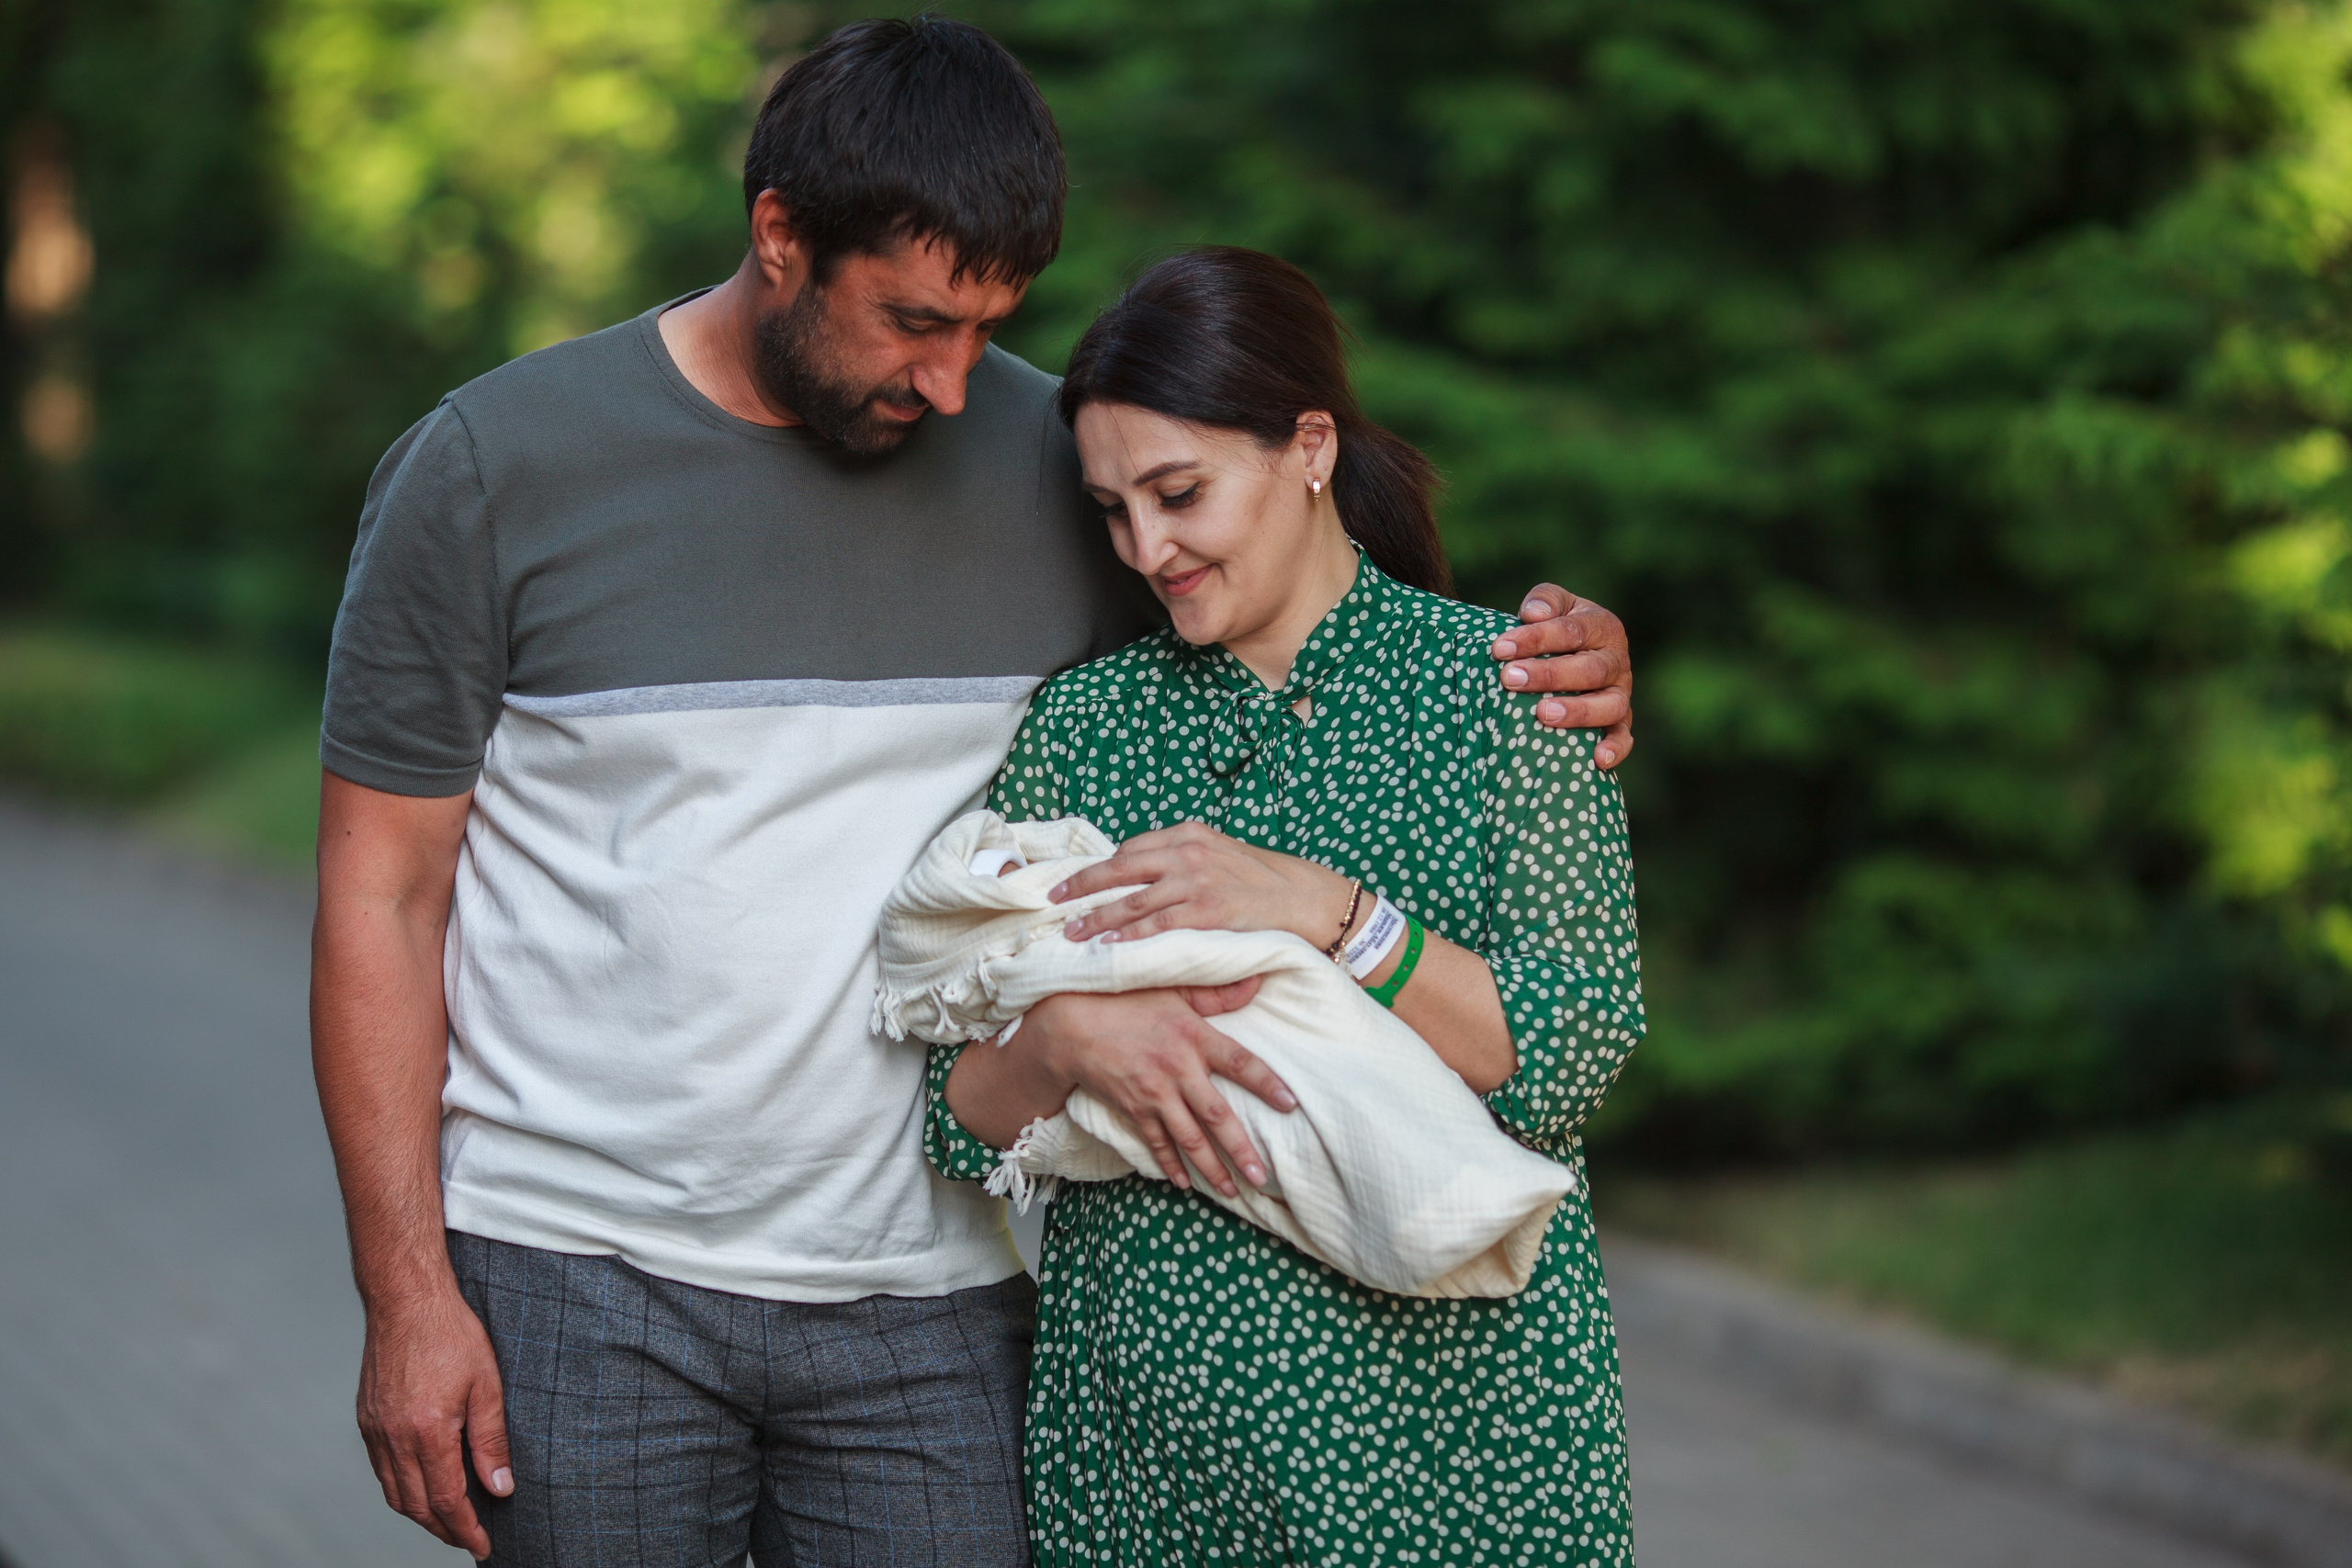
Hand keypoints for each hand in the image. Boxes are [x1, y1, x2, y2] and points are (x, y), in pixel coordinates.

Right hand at [357, 1286, 512, 1558]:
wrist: (405, 1299)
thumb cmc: (451, 1334)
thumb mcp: (487, 1385)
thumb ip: (492, 1441)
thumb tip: (500, 1488)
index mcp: (427, 1432)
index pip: (447, 1500)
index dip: (466, 1529)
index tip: (482, 1546)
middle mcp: (393, 1438)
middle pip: (416, 1505)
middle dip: (444, 1530)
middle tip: (468, 1539)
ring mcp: (375, 1430)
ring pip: (394, 1493)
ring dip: (421, 1514)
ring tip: (449, 1520)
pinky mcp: (367, 1419)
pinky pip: (382, 1470)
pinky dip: (402, 1489)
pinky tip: (422, 1485)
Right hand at [1024, 986, 1295, 1197]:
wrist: (1071, 1024)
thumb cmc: (1125, 1000)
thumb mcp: (1173, 988)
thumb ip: (1217, 992)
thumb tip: (1258, 980)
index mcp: (1193, 1036)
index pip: (1240, 1062)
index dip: (1267, 1083)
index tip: (1290, 1104)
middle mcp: (1177, 1069)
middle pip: (1217, 1117)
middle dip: (1242, 1151)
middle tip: (1263, 1178)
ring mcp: (1154, 1094)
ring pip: (1189, 1139)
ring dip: (1212, 1169)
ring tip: (1233, 1191)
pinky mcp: (1133, 1109)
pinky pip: (1156, 1143)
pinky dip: (1171, 1165)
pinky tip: (1185, 1184)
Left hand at [1054, 821, 1352, 946]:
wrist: (1307, 898)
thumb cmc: (1265, 881)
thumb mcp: (1222, 855)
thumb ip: (1186, 860)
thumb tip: (1148, 875)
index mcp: (1190, 833)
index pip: (1132, 848)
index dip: (1101, 868)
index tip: (1078, 883)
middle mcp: (1188, 851)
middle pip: (1120, 867)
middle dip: (1082, 884)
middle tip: (1053, 900)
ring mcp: (1196, 880)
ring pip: (1132, 898)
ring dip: (1096, 916)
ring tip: (1071, 931)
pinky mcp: (1207, 911)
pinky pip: (1157, 924)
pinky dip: (1129, 934)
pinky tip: (1109, 944)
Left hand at [1490, 584, 1633, 765]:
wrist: (1577, 654)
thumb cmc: (1557, 629)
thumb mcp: (1553, 605)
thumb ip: (1545, 600)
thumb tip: (1532, 614)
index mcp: (1602, 626)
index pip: (1571, 631)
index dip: (1536, 638)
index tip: (1500, 648)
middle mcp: (1616, 661)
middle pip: (1589, 669)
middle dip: (1548, 675)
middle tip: (1510, 678)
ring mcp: (1620, 694)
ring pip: (1608, 705)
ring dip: (1577, 711)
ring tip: (1542, 714)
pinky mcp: (1620, 722)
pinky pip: (1623, 737)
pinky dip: (1615, 748)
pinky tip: (1597, 759)